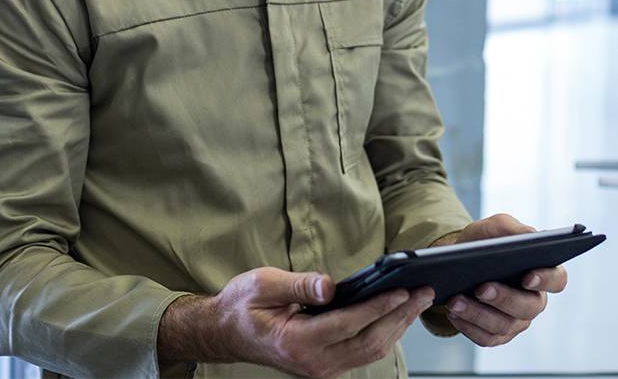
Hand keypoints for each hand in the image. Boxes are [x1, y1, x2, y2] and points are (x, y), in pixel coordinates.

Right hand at [158, 266, 434, 377]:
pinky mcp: (325, 364)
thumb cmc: (243, 304)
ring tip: (418, 301)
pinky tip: (395, 314)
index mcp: (297, 342)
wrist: (226, 332)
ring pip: (370, 351)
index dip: (379, 306)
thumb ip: (299, 286)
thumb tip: (330, 286)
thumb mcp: (264, 284)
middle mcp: (314, 362)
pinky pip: (362, 352)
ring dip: (397, 327)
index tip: (403, 289)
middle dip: (400, 316)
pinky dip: (384, 333)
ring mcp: (321, 368)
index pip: (349, 324)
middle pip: (369, 342)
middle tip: (425, 292)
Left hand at [444, 214, 567, 346]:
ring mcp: (516, 321)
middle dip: (504, 298)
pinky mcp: (496, 335)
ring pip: (503, 326)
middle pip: (528, 307)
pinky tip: (452, 313)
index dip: (546, 280)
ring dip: (477, 313)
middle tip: (480, 288)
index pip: (557, 280)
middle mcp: (533, 301)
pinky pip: (486, 338)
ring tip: (455, 300)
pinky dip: (467, 326)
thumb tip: (530, 235)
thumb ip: (512, 228)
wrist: (458, 260)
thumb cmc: (484, 242)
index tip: (527, 276)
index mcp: (541, 272)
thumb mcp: (495, 227)